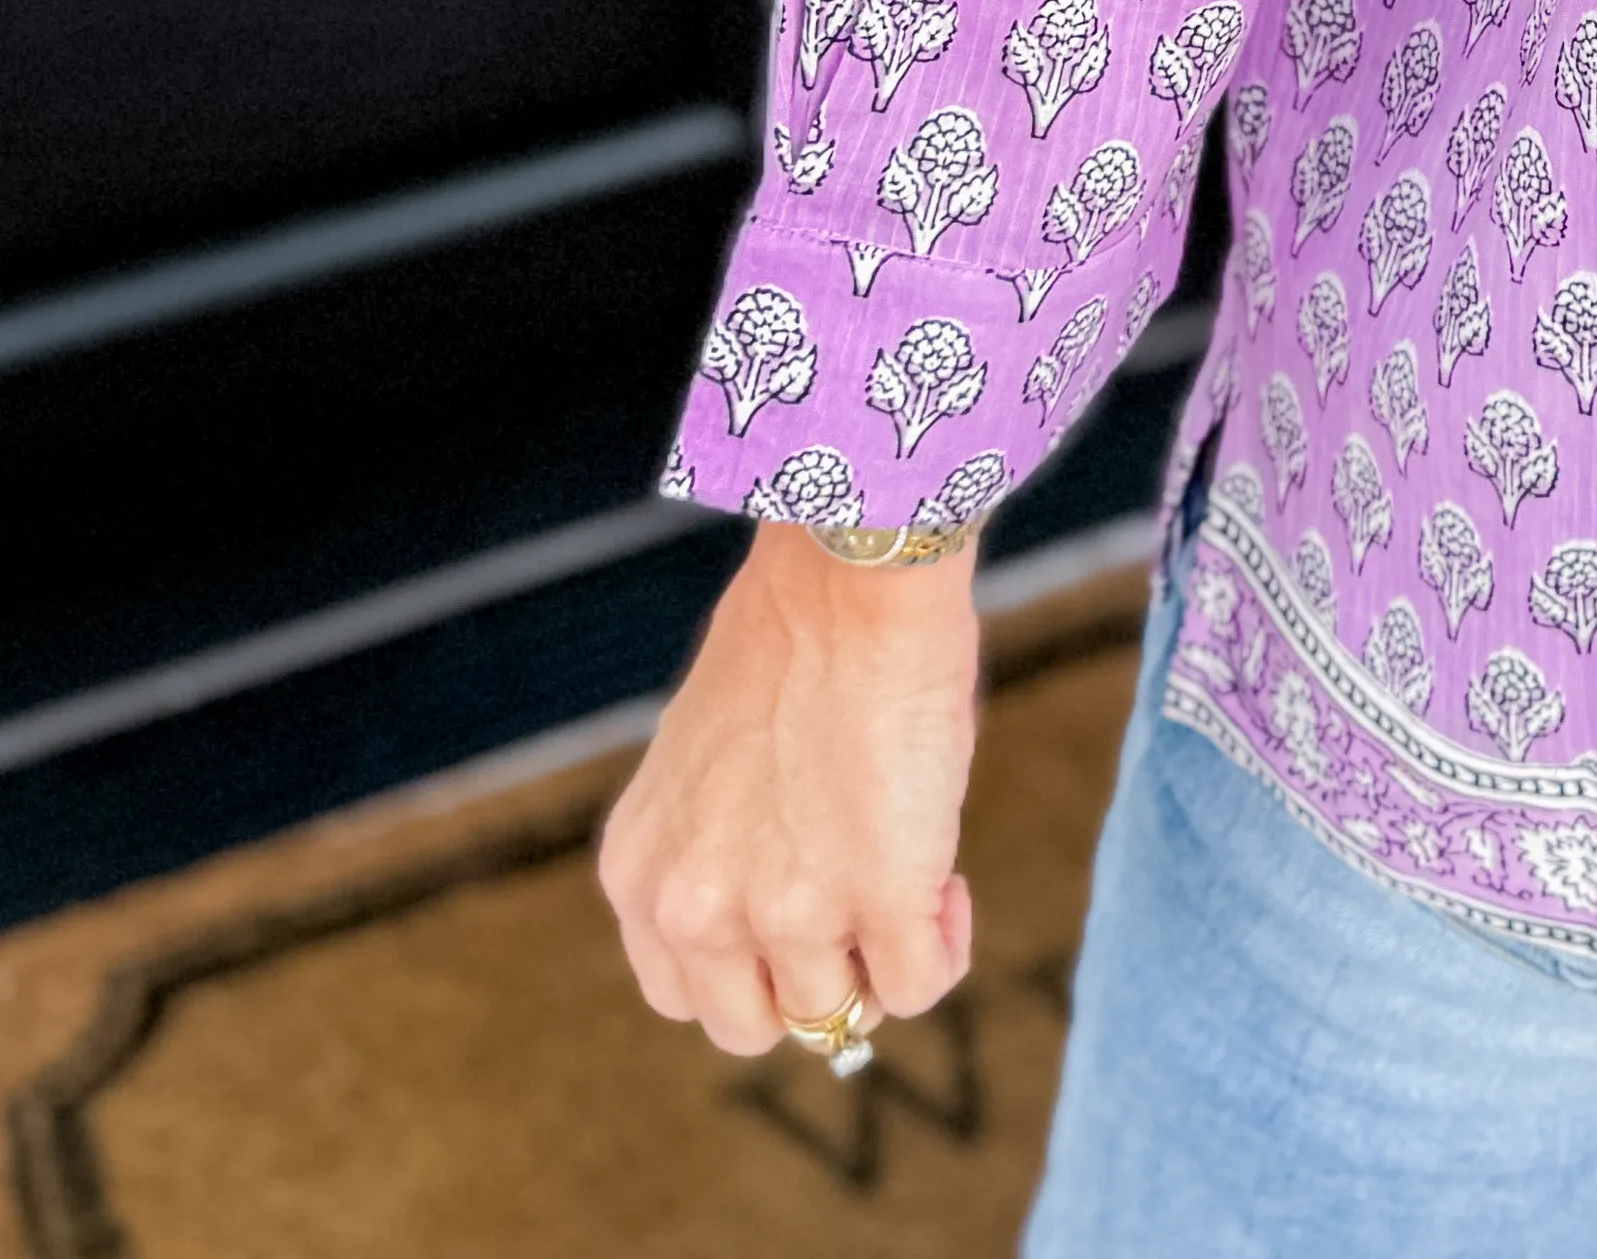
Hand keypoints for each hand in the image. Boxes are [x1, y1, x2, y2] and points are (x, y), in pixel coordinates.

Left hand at [599, 530, 980, 1060]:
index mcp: (642, 875)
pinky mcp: (881, 900)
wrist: (853, 577)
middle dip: (813, 977)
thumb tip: (786, 905)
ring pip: (838, 1015)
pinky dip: (941, 947)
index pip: (682, 995)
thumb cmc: (794, 635)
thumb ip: (718, 848)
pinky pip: (917, 985)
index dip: (752, 962)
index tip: (801, 906)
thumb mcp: (706, 766)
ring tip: (918, 872)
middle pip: (753, 1025)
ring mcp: (787, 914)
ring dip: (884, 957)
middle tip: (860, 906)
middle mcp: (696, 912)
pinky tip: (948, 881)